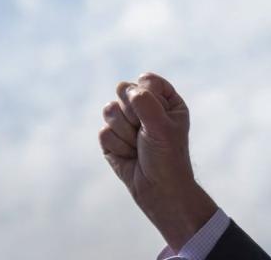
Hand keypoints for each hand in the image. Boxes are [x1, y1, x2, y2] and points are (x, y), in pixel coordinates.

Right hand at [99, 73, 217, 251]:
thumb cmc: (167, 155)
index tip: (157, 116)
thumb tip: (125, 88)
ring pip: (109, 110)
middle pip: (123, 90)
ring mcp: (126, 121)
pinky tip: (128, 155)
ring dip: (124, 133)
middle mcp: (145, 107)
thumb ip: (145, 102)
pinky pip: (103, 132)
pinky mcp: (111, 138)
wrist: (158, 189)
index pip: (146, 80)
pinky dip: (116, 146)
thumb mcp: (161, 125)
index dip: (145, 95)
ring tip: (138, 146)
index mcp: (165, 100)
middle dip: (132, 115)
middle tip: (145, 132)